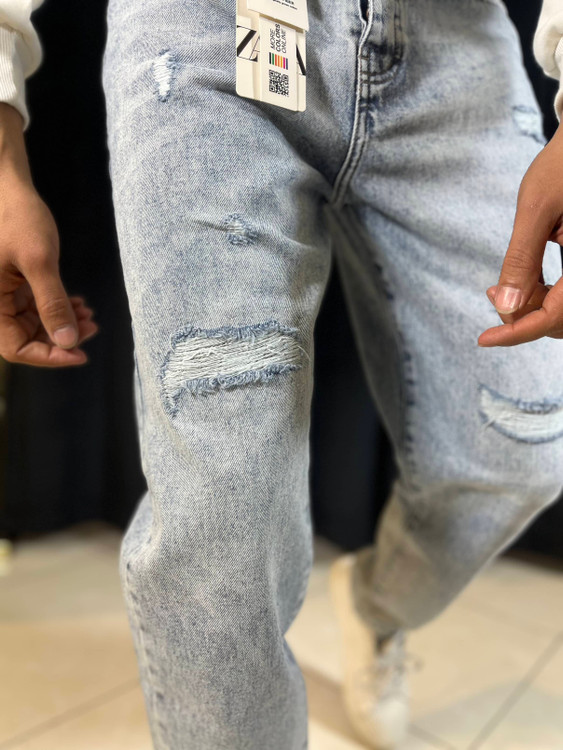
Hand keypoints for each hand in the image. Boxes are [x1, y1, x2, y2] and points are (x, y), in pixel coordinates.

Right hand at [0, 103, 98, 366]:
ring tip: (90, 314)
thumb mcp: (39, 261)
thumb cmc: (17, 217)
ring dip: (63, 323)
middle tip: (93, 327)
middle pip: (27, 339)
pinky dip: (58, 308)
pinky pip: (34, 308)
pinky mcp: (13, 284)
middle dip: (62, 337)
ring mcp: (3, 295)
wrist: (7, 187)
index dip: (49, 356)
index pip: (16, 349)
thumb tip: (68, 341)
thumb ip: (52, 303)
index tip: (81, 354)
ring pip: (34, 324)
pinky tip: (79, 302)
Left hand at [478, 120, 562, 346]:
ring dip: (531, 307)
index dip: (517, 333)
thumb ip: (522, 258)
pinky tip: (522, 282)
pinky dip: (545, 295)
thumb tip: (504, 306)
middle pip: (560, 320)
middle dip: (521, 316)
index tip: (483, 339)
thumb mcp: (537, 207)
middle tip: (492, 293)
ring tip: (500, 288)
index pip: (554, 317)